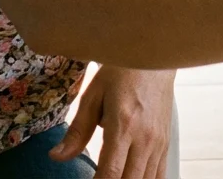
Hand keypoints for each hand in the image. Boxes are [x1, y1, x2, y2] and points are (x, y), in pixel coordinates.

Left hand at [50, 65, 174, 177]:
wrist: (154, 56)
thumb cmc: (122, 72)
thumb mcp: (93, 95)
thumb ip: (77, 131)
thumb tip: (57, 156)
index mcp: (123, 125)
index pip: (111, 172)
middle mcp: (144, 138)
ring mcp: (158, 142)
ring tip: (112, 178)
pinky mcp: (166, 143)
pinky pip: (159, 175)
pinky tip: (131, 178)